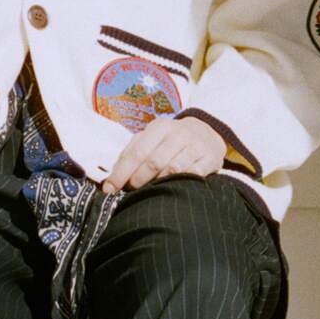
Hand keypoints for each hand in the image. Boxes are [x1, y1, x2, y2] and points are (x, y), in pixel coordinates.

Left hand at [104, 112, 229, 190]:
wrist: (206, 133)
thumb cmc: (169, 140)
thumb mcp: (151, 138)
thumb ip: (131, 154)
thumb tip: (111, 178)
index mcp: (160, 127)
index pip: (136, 152)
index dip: (121, 173)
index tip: (109, 189)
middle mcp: (179, 134)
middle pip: (154, 162)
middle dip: (138, 180)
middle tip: (131, 191)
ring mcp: (196, 146)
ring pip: (173, 169)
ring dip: (158, 184)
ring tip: (150, 191)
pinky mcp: (210, 158)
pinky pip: (193, 175)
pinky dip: (181, 183)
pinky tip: (173, 188)